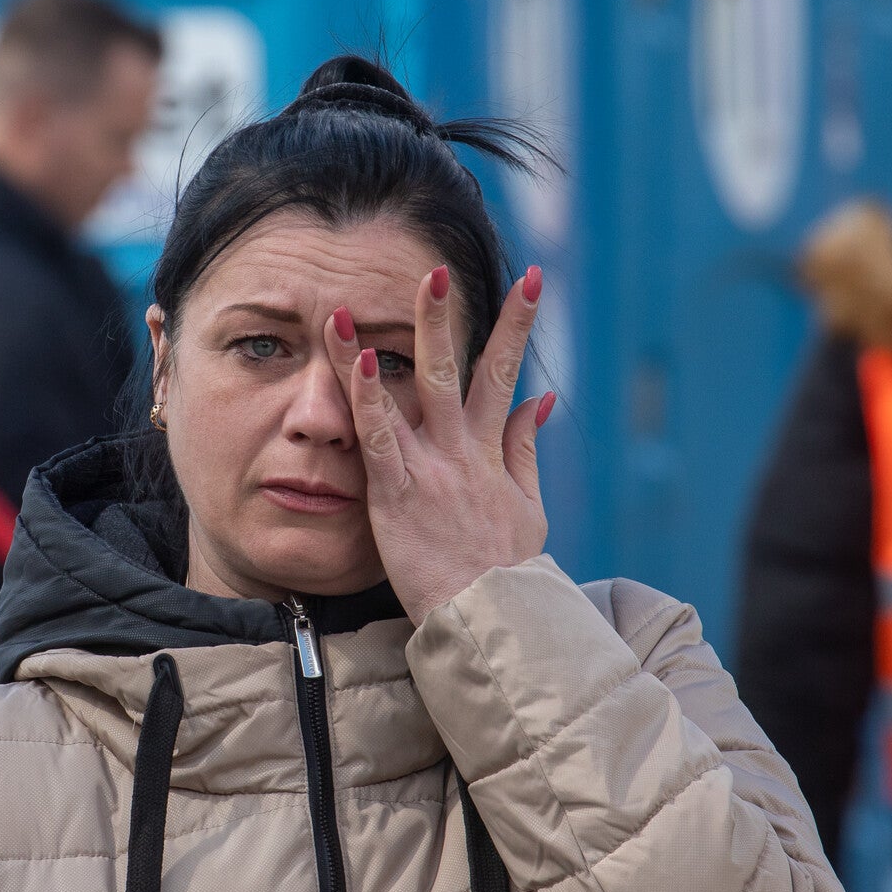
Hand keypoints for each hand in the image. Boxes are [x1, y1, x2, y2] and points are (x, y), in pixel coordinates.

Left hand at [326, 264, 552, 621]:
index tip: (531, 278)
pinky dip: (368, 397)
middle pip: (455, 368)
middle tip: (436, 270)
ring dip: (376, 347)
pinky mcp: (397, 494)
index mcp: (490, 452)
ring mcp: (430, 469)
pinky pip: (378, 437)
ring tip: (351, 303)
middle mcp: (462, 450)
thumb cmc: (505, 571)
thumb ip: (525, 450)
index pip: (506, 372)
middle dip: (445, 318)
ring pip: (407, 392)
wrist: (491, 621)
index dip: (517, 324)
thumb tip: (540, 399)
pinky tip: (356, 360)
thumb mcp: (528, 508)